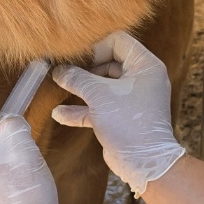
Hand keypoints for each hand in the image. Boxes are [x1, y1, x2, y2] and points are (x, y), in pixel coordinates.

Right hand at [51, 31, 185, 195]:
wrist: (144, 162)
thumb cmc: (129, 122)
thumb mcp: (99, 95)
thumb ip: (76, 78)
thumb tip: (58, 70)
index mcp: (145, 65)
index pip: (118, 41)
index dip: (96, 47)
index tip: (77, 58)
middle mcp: (141, 79)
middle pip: (108, 62)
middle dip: (84, 69)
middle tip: (63, 71)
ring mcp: (131, 99)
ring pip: (101, 85)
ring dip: (80, 88)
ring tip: (57, 87)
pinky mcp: (121, 117)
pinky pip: (99, 107)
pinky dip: (81, 109)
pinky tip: (59, 114)